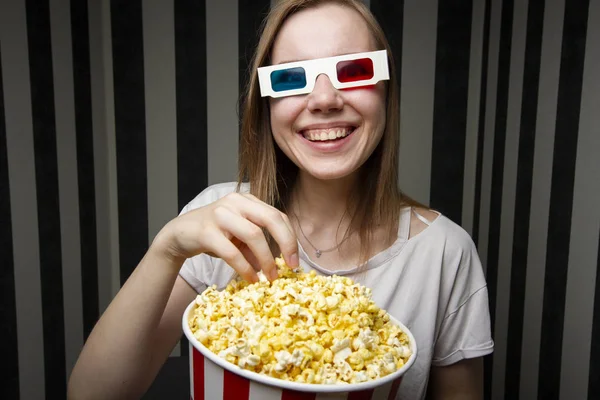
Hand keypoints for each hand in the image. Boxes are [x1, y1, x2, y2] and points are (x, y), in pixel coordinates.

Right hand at [153, 192, 298, 281]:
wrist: (179, 235)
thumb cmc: (213, 235)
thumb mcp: (239, 239)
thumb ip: (257, 248)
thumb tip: (278, 266)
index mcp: (247, 201)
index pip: (277, 216)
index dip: (290, 238)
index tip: (295, 260)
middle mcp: (235, 202)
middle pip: (271, 219)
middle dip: (286, 243)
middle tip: (291, 266)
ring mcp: (220, 214)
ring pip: (254, 235)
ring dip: (266, 259)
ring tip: (269, 277)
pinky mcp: (206, 230)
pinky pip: (232, 252)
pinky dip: (245, 268)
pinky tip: (251, 278)